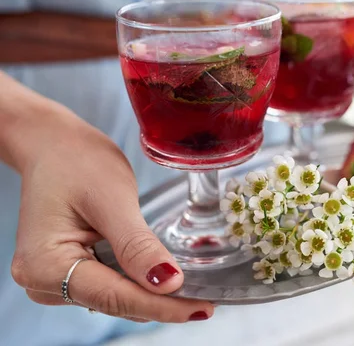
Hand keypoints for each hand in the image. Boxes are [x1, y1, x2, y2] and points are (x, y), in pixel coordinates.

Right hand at [9, 105, 212, 322]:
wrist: (55, 147)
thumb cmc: (77, 162)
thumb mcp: (113, 200)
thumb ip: (138, 246)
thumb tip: (169, 284)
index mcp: (45, 266)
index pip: (115, 297)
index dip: (162, 306)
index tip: (201, 309)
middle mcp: (43, 282)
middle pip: (116, 303)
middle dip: (161, 303)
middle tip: (207, 302)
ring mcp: (53, 280)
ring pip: (116, 299)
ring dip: (153, 296)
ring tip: (195, 294)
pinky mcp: (70, 272)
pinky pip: (111, 286)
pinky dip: (140, 283)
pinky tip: (167, 278)